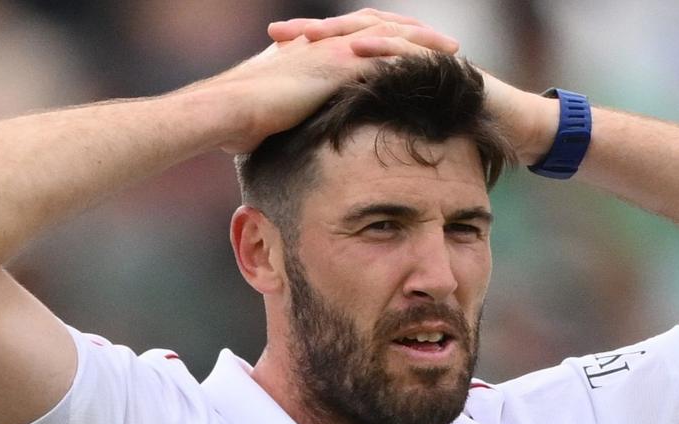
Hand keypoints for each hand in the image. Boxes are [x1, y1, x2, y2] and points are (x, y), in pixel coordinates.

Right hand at [210, 8, 460, 153]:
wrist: (225, 111)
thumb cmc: (235, 122)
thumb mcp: (265, 119)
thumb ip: (281, 119)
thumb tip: (279, 141)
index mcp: (308, 51)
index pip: (353, 37)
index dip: (383, 40)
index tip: (407, 48)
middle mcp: (322, 43)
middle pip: (379, 27)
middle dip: (412, 33)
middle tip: (444, 42)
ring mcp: (330, 51)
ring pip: (388, 37)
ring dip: (422, 42)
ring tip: (453, 50)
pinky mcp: (336, 66)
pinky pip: (384, 58)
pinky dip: (412, 61)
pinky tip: (435, 69)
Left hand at [272, 9, 559, 165]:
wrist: (514, 126)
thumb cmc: (463, 134)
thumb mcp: (407, 133)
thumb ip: (375, 133)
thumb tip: (332, 152)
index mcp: (389, 65)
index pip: (341, 51)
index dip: (306, 51)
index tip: (267, 56)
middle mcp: (403, 51)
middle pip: (350, 32)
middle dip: (314, 33)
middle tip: (275, 34)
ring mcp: (424, 50)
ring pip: (377, 32)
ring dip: (342, 32)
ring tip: (310, 35)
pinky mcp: (444, 58)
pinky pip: (411, 49)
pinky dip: (386, 47)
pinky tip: (361, 48)